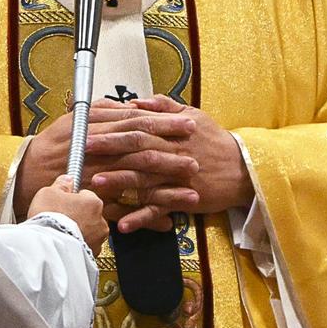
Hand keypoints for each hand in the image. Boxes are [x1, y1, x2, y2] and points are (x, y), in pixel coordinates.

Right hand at [13, 104, 198, 218]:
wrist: (22, 176)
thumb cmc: (51, 147)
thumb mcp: (74, 120)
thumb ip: (103, 112)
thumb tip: (130, 105)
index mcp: (94, 128)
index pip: (135, 122)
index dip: (164, 123)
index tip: (188, 123)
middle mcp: (96, 152)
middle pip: (140, 151)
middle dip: (172, 156)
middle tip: (196, 159)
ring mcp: (94, 179)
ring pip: (136, 182)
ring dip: (166, 190)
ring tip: (191, 194)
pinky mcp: (91, 204)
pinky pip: (122, 212)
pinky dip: (145, 218)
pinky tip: (167, 222)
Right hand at [26, 175, 109, 252]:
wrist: (46, 248)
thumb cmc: (48, 219)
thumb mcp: (48, 193)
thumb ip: (61, 184)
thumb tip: (67, 180)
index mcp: (94, 203)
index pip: (86, 195)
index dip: (72, 198)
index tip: (62, 202)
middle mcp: (101, 222)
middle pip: (89, 215)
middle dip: (77, 216)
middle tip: (59, 219)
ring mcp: (98, 241)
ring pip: (89, 232)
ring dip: (79, 232)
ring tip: (60, 233)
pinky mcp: (91, 256)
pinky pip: (85, 247)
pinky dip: (77, 245)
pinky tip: (63, 244)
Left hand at [89, 94, 252, 231]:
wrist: (244, 169)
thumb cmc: (215, 141)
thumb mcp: (193, 116)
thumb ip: (164, 107)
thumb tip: (137, 102)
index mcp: (173, 132)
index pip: (138, 127)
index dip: (113, 128)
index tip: (89, 128)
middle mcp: (173, 154)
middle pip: (138, 150)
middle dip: (109, 151)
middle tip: (82, 153)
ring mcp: (178, 178)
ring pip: (145, 180)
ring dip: (120, 183)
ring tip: (95, 185)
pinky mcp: (184, 199)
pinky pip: (160, 210)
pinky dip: (141, 218)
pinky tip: (123, 225)